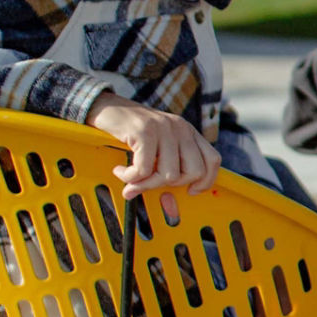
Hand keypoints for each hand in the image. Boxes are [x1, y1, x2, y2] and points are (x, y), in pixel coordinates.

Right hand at [86, 92, 220, 198]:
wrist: (103, 107)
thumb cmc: (130, 133)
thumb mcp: (155, 149)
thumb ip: (165, 171)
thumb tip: (171, 209)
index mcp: (188, 131)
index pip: (213, 159)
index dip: (205, 181)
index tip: (190, 191)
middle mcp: (180, 128)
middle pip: (194, 171)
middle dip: (171, 185)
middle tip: (150, 182)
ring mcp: (163, 128)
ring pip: (169, 174)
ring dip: (145, 183)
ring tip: (129, 177)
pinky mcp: (144, 131)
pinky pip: (144, 170)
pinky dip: (130, 178)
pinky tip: (119, 171)